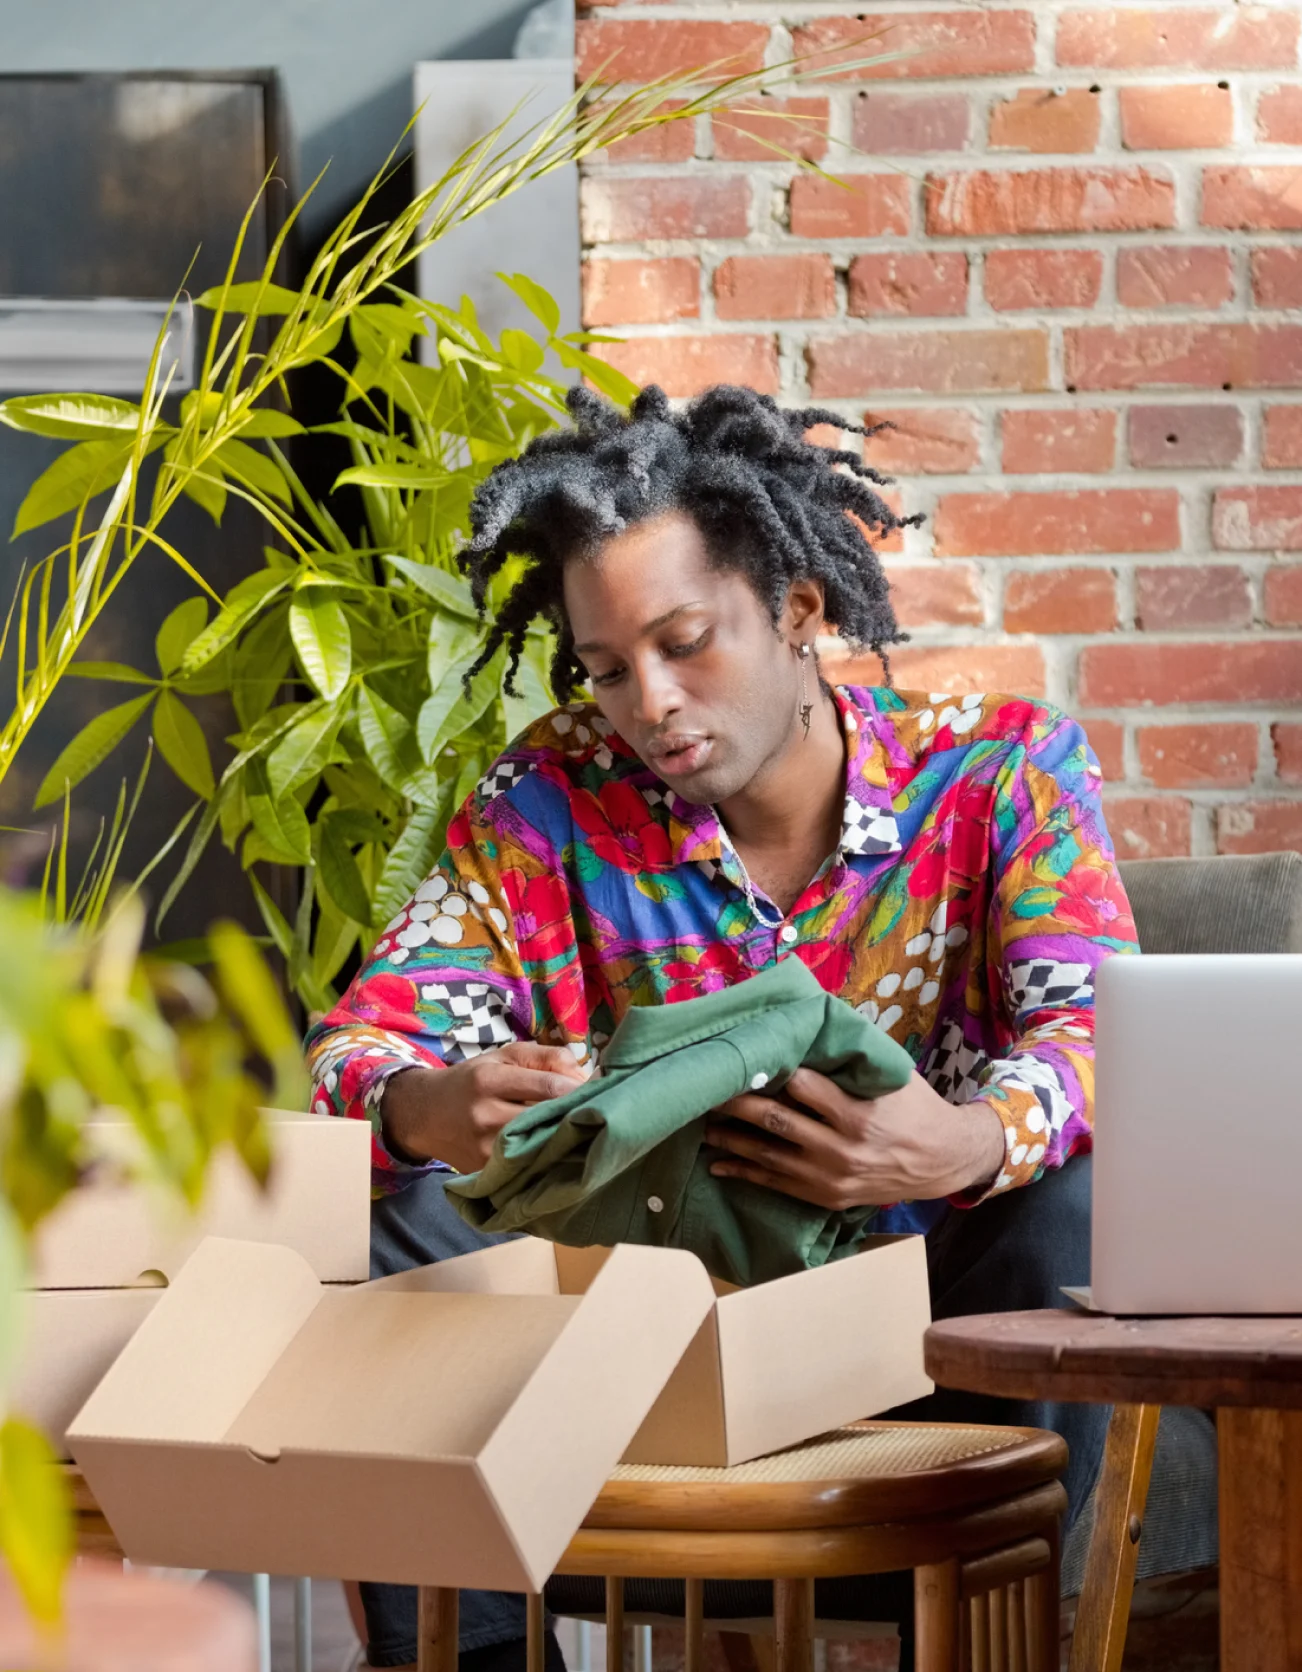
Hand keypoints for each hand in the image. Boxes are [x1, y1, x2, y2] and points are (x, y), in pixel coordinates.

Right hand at [382, 1041, 588, 1172]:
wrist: (425, 1114)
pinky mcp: (484, 1172)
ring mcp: (483, 1148)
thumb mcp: (504, 1056)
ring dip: (565, 1142)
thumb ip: (546, 1056)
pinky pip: (525, 1168)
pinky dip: (546, 1161)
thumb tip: (587, 1072)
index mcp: (490, 1079)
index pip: (548, 1087)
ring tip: (587, 1135)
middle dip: (578, 1117)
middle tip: (604, 1114)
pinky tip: (562, 1155)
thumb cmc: (473, 1080)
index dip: (582, 1090)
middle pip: (546, 1120)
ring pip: (538, 1148)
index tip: (605, 1091)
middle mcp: (485, 1114)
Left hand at [706, 1068, 1006, 1208]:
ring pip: (770, 1155)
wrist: (943, 1162)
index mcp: (859, 1113)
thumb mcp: (892, 1078)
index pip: (804, 1087)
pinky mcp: (825, 1196)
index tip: (743, 1057)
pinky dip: (744, 1173)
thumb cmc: (915, 1108)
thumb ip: (852, 1062)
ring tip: (702, 1125)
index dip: (771, 1071)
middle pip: (777, 1121)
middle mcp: (842, 1148)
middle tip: (706, 1088)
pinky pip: (777, 1184)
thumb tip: (808, 1032)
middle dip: (737, 1104)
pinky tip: (718, 1164)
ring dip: (731, 1139)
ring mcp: (831, 1176)